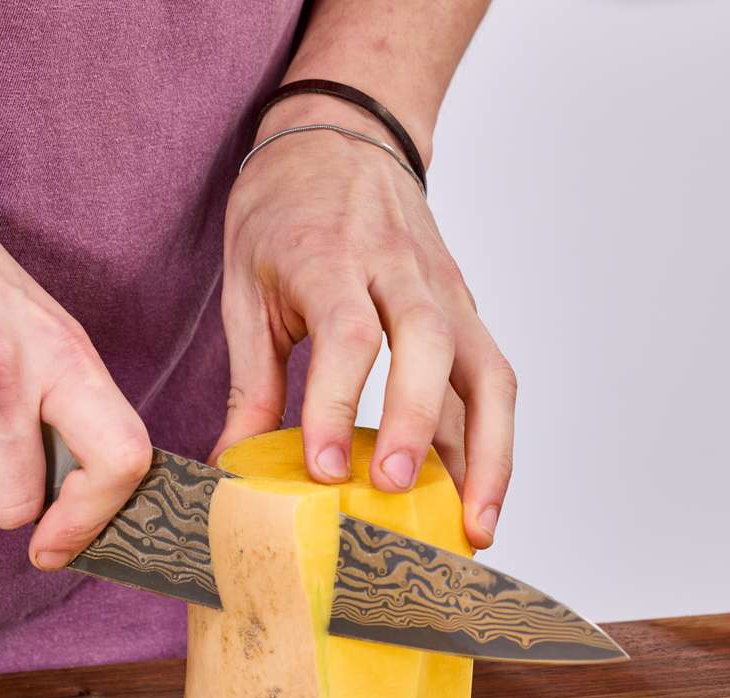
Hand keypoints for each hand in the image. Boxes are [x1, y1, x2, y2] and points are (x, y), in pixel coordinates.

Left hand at [216, 98, 515, 548]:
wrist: (342, 137)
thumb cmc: (284, 213)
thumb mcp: (245, 287)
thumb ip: (250, 380)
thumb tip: (236, 466)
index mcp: (331, 257)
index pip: (347, 333)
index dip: (335, 402)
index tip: (320, 467)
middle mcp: (401, 272)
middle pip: (428, 345)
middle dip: (415, 424)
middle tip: (391, 488)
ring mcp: (445, 292)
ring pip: (486, 371)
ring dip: (487, 453)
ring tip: (474, 528)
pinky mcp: (468, 311)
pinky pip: (494, 380)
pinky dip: (494, 443)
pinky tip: (480, 498)